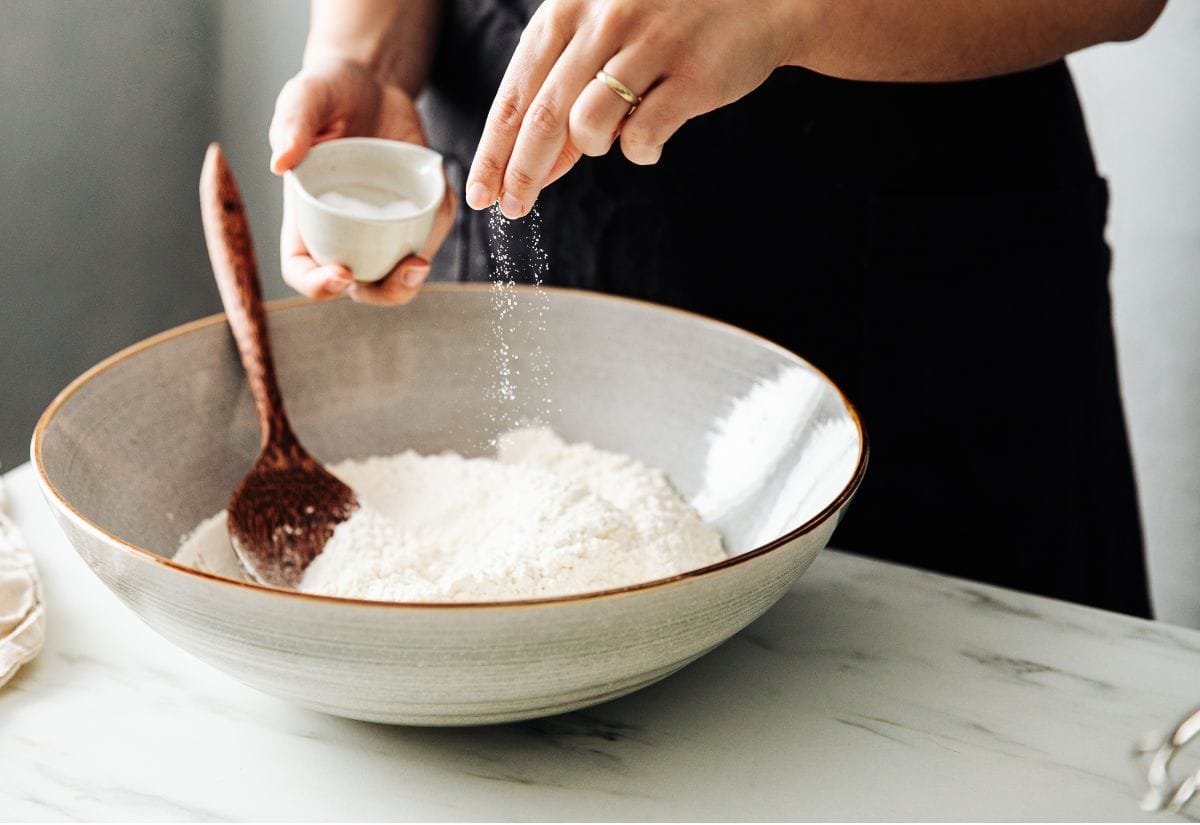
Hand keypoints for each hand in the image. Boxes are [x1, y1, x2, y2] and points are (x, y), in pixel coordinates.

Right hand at [268, 58, 456, 304]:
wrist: (371, 83)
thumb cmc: (327, 92)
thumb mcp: (305, 97)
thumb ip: (292, 124)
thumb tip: (280, 163)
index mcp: (306, 216)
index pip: (302, 269)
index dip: (317, 285)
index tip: (342, 274)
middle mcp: (342, 230)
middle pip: (358, 287)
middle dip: (383, 292)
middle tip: (405, 270)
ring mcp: (380, 226)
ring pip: (397, 272)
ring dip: (412, 278)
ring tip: (421, 259)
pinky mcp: (413, 213)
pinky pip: (428, 234)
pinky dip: (438, 230)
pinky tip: (442, 203)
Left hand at [464, 0, 794, 218]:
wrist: (761, 1)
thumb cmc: (671, 24)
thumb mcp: (607, 39)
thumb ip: (567, 93)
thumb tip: (533, 169)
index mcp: (570, 7)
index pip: (516, 91)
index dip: (493, 149)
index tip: (480, 192)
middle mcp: (604, 19)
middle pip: (543, 117)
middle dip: (521, 172)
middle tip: (511, 209)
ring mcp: (650, 44)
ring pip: (589, 126)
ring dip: (594, 149)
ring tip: (614, 138)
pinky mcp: (691, 74)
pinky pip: (643, 136)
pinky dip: (640, 151)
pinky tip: (652, 140)